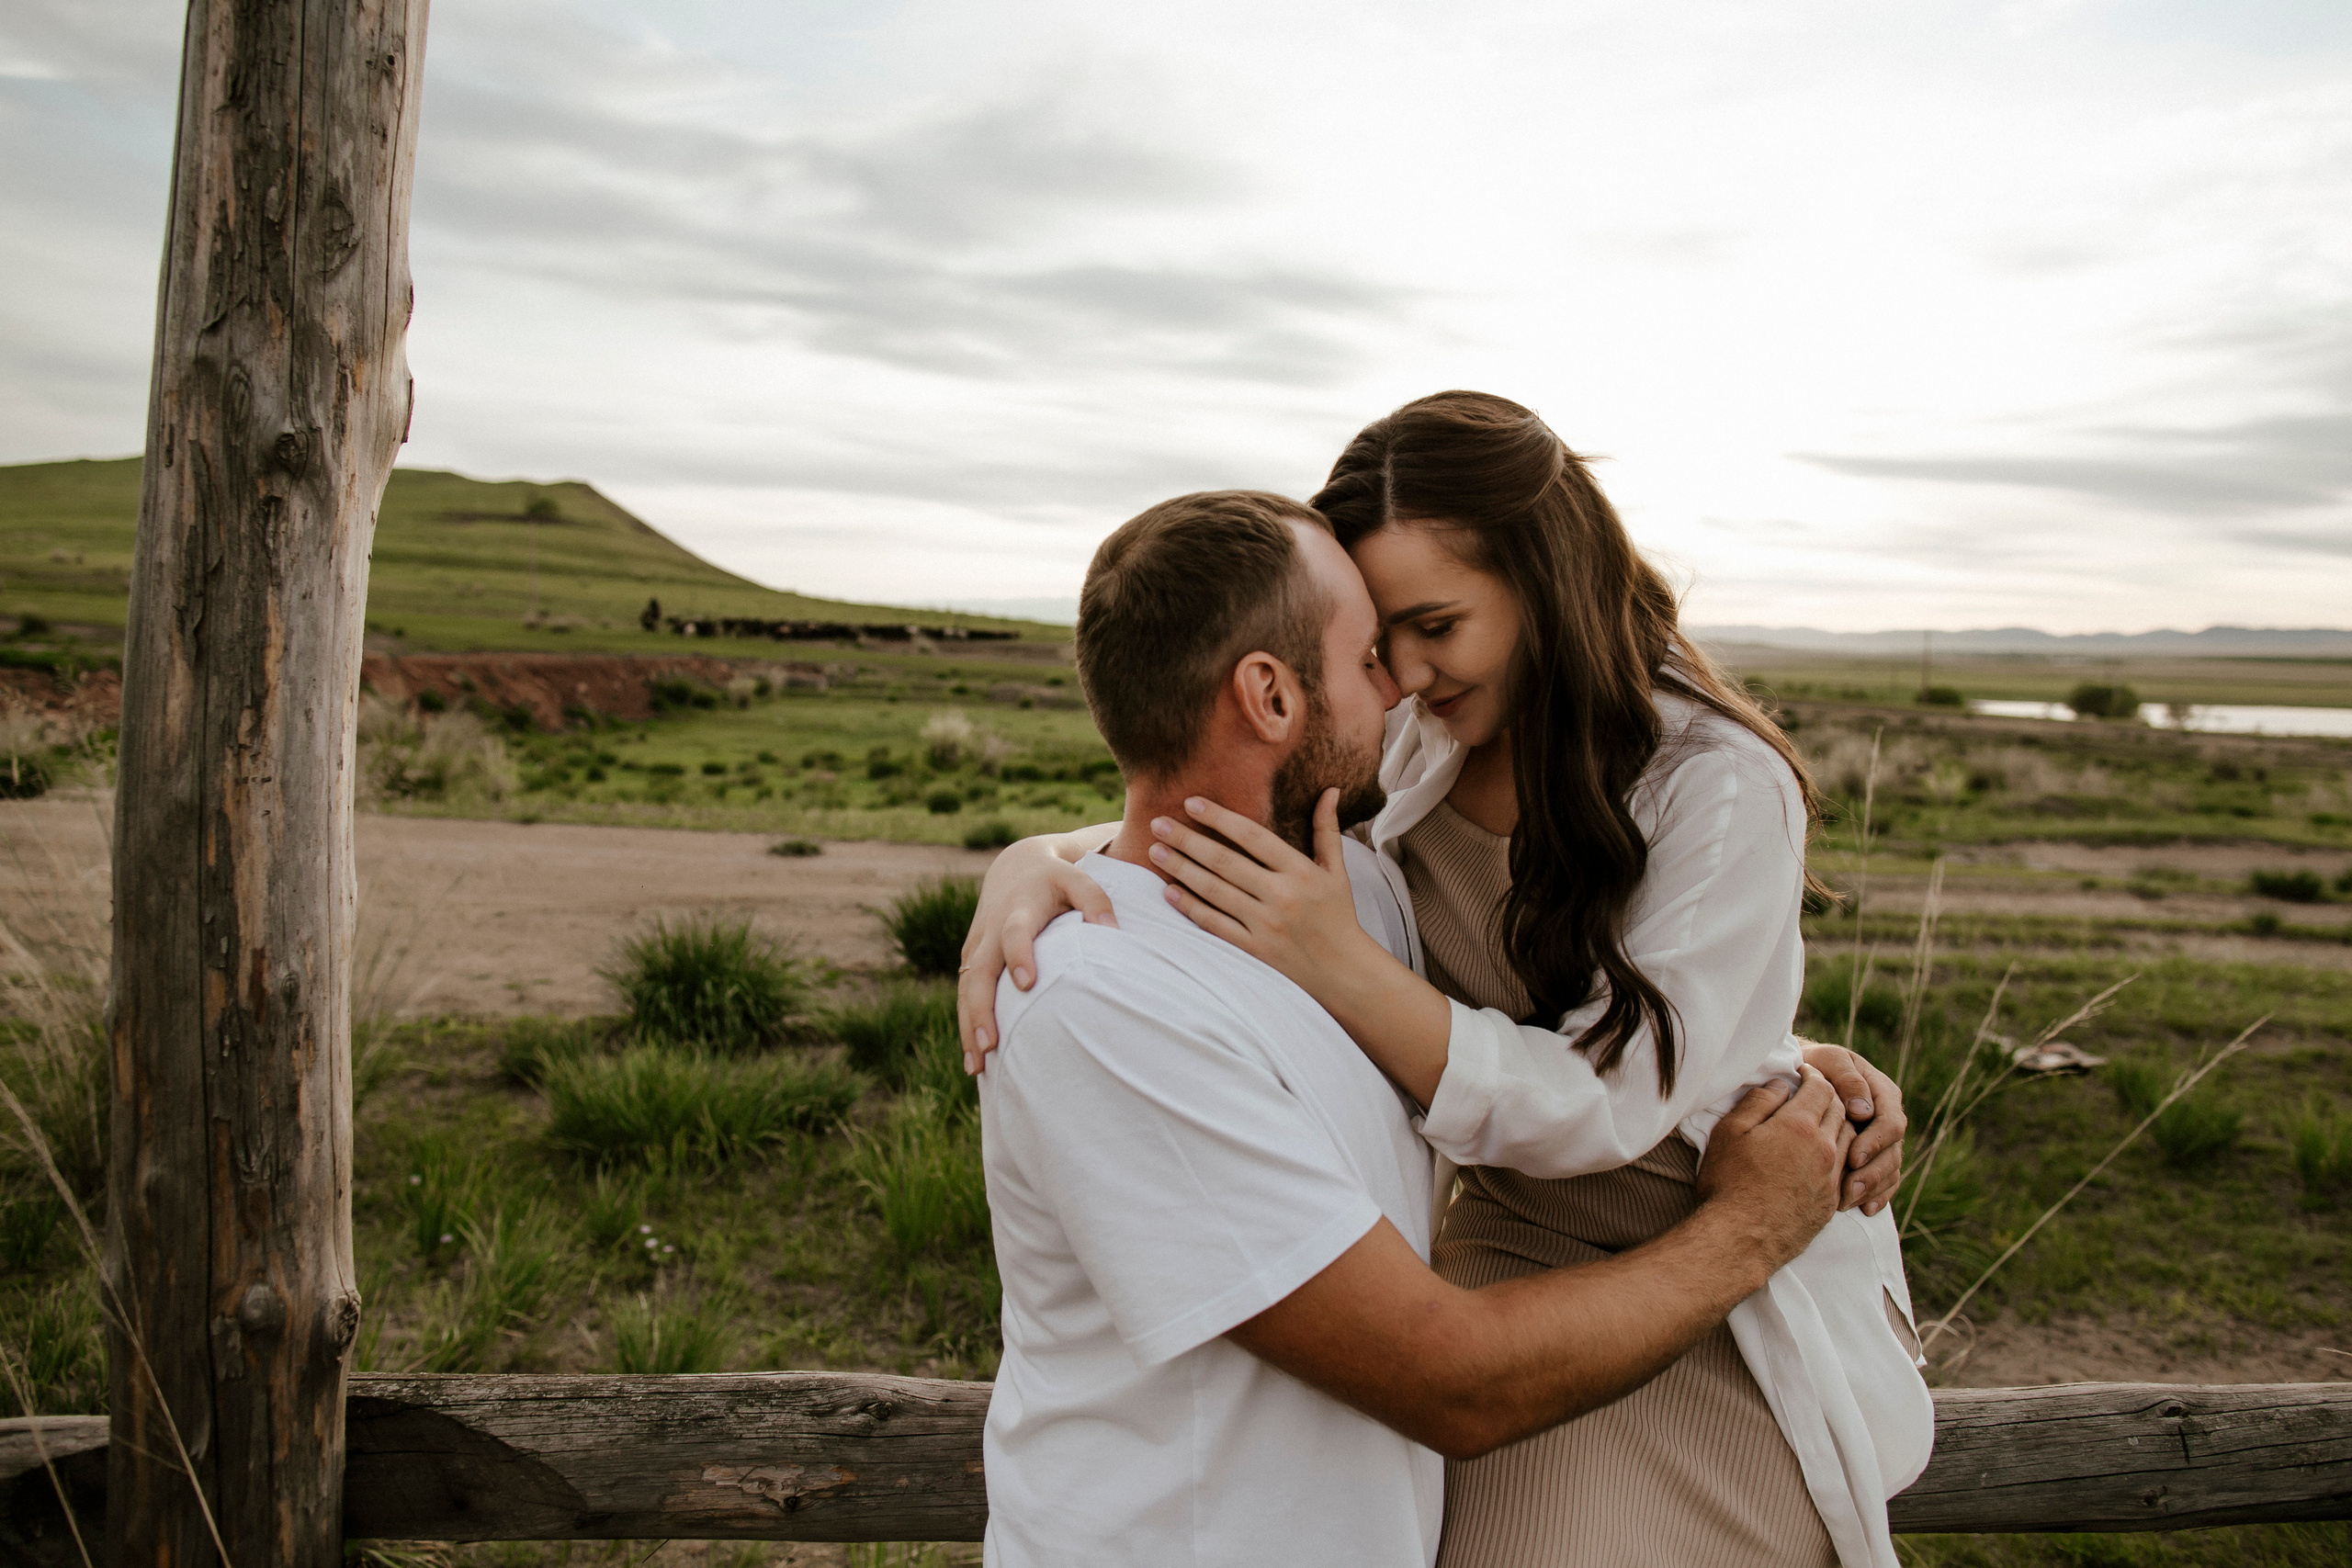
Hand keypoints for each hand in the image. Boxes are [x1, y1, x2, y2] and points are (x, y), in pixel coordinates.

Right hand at [957, 834, 1117, 1068]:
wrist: (1015, 868)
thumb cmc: (1057, 881)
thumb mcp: (1080, 879)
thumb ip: (1096, 901)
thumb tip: (1111, 933)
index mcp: (1020, 909)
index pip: (1016, 932)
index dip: (1019, 954)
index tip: (1027, 983)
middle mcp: (991, 930)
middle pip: (979, 970)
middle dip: (982, 1007)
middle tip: (990, 1043)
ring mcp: (977, 947)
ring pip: (966, 989)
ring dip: (969, 1027)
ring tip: (976, 1066)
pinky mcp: (970, 961)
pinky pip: (963, 996)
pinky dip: (966, 1027)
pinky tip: (974, 1063)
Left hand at [1150, 790, 1376, 1004]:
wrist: (1343, 972)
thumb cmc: (1338, 915)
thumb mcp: (1337, 871)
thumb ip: (1326, 829)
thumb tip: (1330, 790)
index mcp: (1300, 872)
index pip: (1252, 837)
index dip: (1220, 818)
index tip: (1191, 803)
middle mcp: (1281, 896)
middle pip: (1224, 862)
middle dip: (1187, 840)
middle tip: (1157, 823)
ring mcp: (1265, 924)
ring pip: (1213, 891)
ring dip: (1180, 869)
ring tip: (1154, 851)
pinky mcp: (1254, 949)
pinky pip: (1214, 924)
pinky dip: (1190, 907)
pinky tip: (1168, 891)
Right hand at [1694, 1066, 1852, 1273]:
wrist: (1740, 1239)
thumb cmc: (1728, 1182)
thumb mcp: (1730, 1132)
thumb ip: (1758, 1102)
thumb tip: (1780, 1086)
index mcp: (1800, 1126)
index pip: (1822, 1087)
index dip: (1814, 1076)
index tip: (1803, 1074)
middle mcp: (1824, 1149)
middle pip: (1841, 1111)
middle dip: (1829, 1097)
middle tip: (1812, 1095)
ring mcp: (1832, 1178)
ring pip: (1850, 1140)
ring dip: (1839, 1126)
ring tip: (1820, 1124)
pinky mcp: (1832, 1202)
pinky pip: (1846, 1170)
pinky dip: (1840, 1156)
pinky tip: (1822, 1158)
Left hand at [1797, 1042, 1906, 1216]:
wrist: (1799, 1077)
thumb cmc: (1811, 1064)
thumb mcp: (1828, 1060)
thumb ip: (1846, 1078)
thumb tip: (1863, 1110)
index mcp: (1882, 1093)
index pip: (1891, 1121)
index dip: (1875, 1141)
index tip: (1854, 1156)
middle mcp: (1885, 1118)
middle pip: (1892, 1151)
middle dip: (1872, 1172)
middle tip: (1848, 1189)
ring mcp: (1881, 1140)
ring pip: (1889, 1170)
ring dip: (1871, 1188)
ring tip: (1847, 1201)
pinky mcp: (1873, 1158)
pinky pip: (1884, 1182)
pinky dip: (1876, 1196)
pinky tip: (1863, 1209)